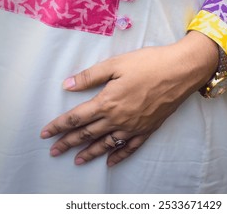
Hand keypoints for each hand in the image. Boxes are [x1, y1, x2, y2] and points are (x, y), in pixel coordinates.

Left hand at [40, 31, 218, 166]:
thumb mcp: (116, 64)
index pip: (76, 118)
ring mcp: (133, 127)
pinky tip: (110, 162)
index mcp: (107, 102)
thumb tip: (66, 85)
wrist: (181, 71)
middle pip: (87, 134)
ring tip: (76, 160)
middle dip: (67, 143)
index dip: (58, 126)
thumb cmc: (148, 63)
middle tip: (53, 152)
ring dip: (89, 153)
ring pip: (106, 144)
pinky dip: (118, 156)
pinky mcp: (148, 129)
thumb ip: (90, 76)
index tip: (45, 133)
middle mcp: (117, 119)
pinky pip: (130, 148)